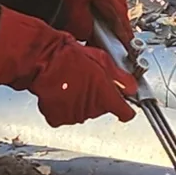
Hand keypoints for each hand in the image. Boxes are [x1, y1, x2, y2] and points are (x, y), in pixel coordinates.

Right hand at [0, 8, 136, 126]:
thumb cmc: (71, 57)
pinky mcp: (57, 118)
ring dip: (79, 102)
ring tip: (71, 84)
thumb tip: (131, 87)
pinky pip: (65, 115)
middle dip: (97, 98)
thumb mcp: (103, 60)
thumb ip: (120, 77)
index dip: (125, 109)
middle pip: (102, 109)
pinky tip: (60, 93)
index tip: (124, 107)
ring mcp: (74, 115)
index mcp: (106, 97)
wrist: (44, 59)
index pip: (125, 114)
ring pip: (83, 112)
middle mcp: (92, 110)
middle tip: (87, 81)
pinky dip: (63, 107)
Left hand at [29, 0, 132, 45]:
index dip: (122, 47)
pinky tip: (79, 7)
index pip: (123, 29)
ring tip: (85, 31)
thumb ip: (81, 18)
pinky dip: (90, 4)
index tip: (123, 63)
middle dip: (106, 35)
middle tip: (97, 52)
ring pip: (103, 5)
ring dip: (96, 18)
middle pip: (114, 18)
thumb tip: (85, 37)